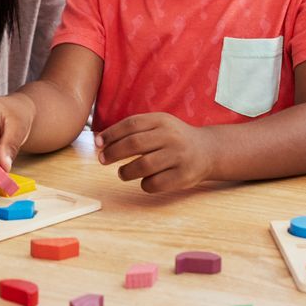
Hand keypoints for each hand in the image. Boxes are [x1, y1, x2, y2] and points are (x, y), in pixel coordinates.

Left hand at [95, 113, 215, 192]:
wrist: (208, 151)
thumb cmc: (174, 139)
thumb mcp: (159, 125)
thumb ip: (134, 130)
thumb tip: (100, 141)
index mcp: (163, 121)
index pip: (131, 124)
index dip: (111, 134)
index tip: (98, 143)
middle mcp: (171, 137)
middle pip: (134, 144)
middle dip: (113, 152)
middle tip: (103, 159)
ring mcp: (179, 157)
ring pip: (143, 166)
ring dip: (126, 172)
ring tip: (122, 173)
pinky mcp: (183, 176)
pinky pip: (155, 183)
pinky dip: (144, 184)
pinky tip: (144, 181)